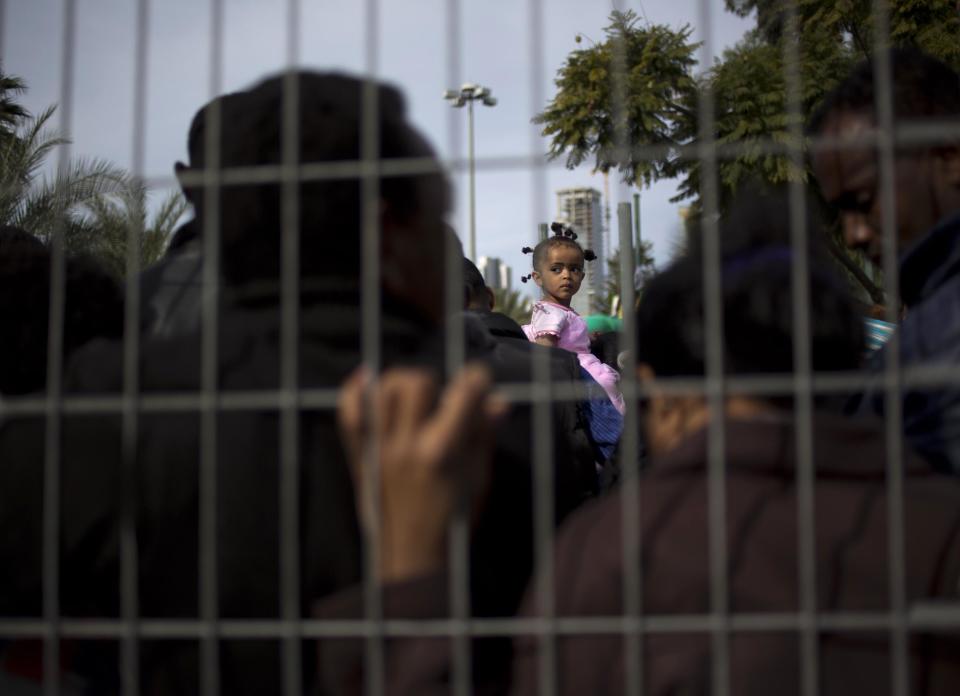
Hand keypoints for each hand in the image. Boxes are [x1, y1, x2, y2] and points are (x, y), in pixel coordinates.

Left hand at [337, 364, 506, 581]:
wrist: (412, 557)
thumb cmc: (454, 519)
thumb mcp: (478, 477)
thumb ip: (483, 434)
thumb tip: (498, 401)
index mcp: (442, 452)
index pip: (463, 394)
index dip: (477, 378)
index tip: (479, 380)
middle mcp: (407, 446)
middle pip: (416, 382)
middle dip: (435, 382)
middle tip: (441, 399)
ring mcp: (379, 449)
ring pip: (382, 389)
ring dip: (400, 384)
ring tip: (412, 397)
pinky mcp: (360, 455)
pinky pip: (348, 413)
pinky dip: (355, 390)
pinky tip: (368, 379)